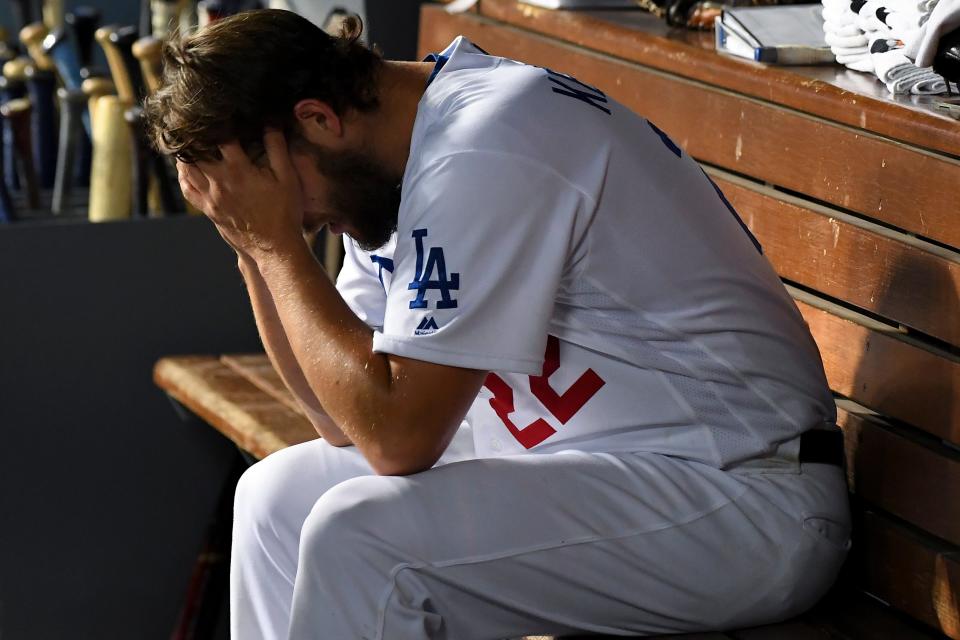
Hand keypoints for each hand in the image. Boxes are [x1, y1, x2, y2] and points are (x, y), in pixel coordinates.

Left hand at [176, 130, 304, 255]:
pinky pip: (188, 190)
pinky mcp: (209, 211)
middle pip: (195, 151)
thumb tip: (270, 122)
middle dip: (196, 135)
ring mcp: (211, 198)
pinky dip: (183, 176)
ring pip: (186, 169)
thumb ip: (277, 148)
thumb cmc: (285, 212)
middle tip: (197, 123)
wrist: (275, 247)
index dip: (221, 122)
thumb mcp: (287, 177)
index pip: (221, 136)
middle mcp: (219, 182)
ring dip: (186, 153)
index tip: (223, 113)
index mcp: (239, 170)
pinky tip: (187, 169)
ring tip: (190, 142)